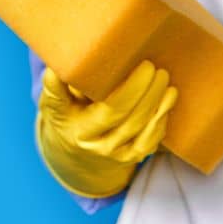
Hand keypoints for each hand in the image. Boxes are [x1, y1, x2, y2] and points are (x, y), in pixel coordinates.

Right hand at [35, 60, 176, 198]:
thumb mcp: (54, 105)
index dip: (131, 90)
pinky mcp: (132, 157)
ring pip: (144, 130)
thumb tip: (53, 69)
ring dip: (159, 103)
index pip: (111, 111)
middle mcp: (99, 146)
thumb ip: (55, 89)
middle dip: (148, 91)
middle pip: (131, 119)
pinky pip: (152, 141)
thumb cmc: (66, 116)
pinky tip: (169, 97)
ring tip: (165, 77)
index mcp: (80, 131)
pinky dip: (162, 118)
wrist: (72, 151)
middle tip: (155, 66)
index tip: (144, 65)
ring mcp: (117, 155)